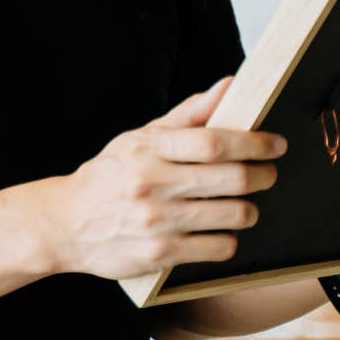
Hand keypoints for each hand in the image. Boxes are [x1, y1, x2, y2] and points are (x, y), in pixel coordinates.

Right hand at [18, 75, 286, 281]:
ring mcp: (156, 221)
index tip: (275, 144)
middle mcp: (151, 183)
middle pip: (232, 178)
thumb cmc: (109, 176)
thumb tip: (228, 86)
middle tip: (267, 174)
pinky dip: (229, 239)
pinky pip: (217, 248)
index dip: (254, 142)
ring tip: (244, 205)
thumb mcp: (139, 138)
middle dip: (262, 175)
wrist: (65, 223)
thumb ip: (187, 115)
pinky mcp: (159, 254)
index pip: (213, 141)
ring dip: (249, 209)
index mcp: (148, 148)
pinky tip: (221, 230)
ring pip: (232, 215)